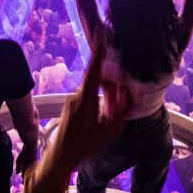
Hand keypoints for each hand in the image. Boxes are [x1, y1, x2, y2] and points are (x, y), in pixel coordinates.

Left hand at [50, 34, 131, 168]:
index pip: (94, 71)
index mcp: (86, 100)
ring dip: (104, 94)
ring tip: (110, 112)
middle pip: (96, 80)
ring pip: (92, 89)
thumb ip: (122, 112)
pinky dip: (98, 99)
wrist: (61, 156)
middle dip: (110, 83)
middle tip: (119, 96)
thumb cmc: (85, 145)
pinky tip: (101, 116)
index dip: (98, 54)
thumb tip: (131, 96)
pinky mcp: (71, 105)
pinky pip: (87, 95)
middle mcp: (77, 96)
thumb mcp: (109, 132)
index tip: (101, 36)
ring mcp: (72, 100)